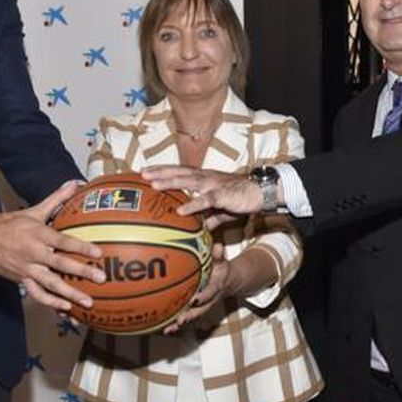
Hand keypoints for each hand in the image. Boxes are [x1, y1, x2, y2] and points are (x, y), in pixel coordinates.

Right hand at [0, 181, 103, 311]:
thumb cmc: (10, 223)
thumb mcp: (34, 210)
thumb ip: (57, 198)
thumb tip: (75, 183)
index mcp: (38, 234)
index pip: (63, 241)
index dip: (81, 247)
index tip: (99, 253)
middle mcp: (33, 253)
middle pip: (60, 264)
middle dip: (81, 272)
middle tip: (101, 278)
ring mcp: (27, 269)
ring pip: (50, 284)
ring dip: (70, 294)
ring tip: (88, 302)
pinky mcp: (21, 280)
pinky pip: (37, 294)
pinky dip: (51, 302)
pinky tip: (66, 308)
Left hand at [141, 164, 261, 226]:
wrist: (260, 194)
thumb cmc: (238, 199)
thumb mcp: (218, 210)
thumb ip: (206, 218)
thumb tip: (196, 231)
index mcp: (203, 177)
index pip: (179, 170)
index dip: (163, 169)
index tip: (146, 170)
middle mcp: (205, 177)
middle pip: (178, 171)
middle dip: (160, 171)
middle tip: (141, 173)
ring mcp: (213, 184)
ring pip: (188, 181)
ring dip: (170, 182)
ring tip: (154, 185)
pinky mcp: (222, 195)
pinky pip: (205, 200)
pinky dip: (193, 204)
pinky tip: (181, 210)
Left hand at [162, 244, 231, 331]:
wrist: (229, 282)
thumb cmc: (222, 270)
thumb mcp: (223, 261)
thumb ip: (219, 255)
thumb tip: (218, 247)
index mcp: (215, 289)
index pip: (210, 295)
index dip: (202, 298)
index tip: (194, 299)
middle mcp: (208, 301)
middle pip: (199, 311)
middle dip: (189, 317)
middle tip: (180, 321)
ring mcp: (202, 307)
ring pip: (190, 318)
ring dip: (179, 325)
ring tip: (166, 330)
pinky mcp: (195, 310)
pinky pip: (183, 317)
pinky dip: (172, 322)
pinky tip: (159, 326)